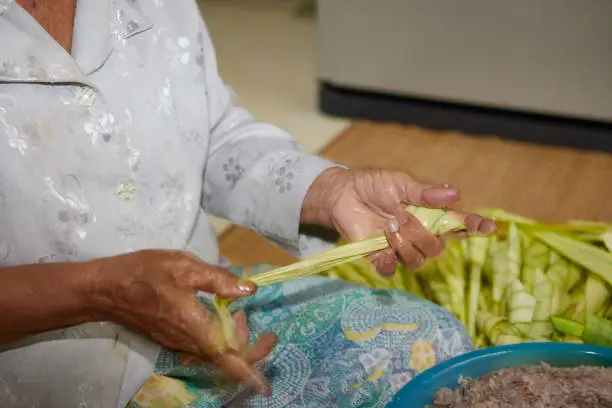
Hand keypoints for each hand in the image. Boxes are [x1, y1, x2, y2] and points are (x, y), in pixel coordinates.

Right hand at [88, 250, 276, 393]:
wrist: (105, 289)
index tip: (266, 380)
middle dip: (244, 338)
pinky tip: (215, 310)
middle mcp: (188, 342)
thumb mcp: (184, 266)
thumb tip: (249, 289)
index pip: (229, 359)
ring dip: (229, 335)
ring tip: (232, 307)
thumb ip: (219, 279)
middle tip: (244, 310)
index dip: (250, 370)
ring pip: (214, 350)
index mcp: (195, 327)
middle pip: (226, 356)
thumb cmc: (144, 274)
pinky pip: (201, 344)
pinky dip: (215, 332)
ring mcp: (178, 343)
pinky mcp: (170, 338)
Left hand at [302, 168, 495, 275]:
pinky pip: (391, 270)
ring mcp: (401, 248)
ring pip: (417, 261)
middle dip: (420, 234)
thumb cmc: (373, 184)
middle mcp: (419, 234)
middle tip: (400, 217)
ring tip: (387, 227)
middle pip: (437, 248)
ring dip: (403, 245)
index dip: (476, 227)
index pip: (459, 224)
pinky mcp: (380, 258)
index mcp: (429, 214)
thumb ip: (425, 193)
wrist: (342, 194)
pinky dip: (386, 260)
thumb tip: (456, 193)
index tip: (489, 227)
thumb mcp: (400, 183)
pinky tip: (379, 246)